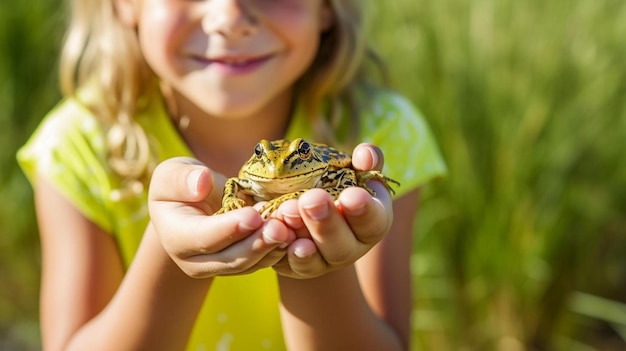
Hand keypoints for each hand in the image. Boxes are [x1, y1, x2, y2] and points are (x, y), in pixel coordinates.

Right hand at [148, 157, 293, 277]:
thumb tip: (201, 183)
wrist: (193, 202)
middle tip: (281, 228)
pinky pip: (262, 261)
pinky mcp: (241, 265)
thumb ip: (182, 179)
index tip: (253, 215)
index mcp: (176, 237)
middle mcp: (195, 261)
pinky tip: (295, 232)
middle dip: (257, 244)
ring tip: (292, 229)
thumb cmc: (182, 183)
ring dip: (273, 248)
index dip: (229, 228)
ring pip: (250, 264)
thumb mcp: (173, 173)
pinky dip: (279, 248)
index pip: (203, 237)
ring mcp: (220, 266)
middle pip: (230, 258)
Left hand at [271, 144, 393, 278]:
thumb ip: (366, 160)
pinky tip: (277, 236)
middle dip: (326, 223)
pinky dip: (284, 252)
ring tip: (287, 211)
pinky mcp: (297, 268)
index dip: (364, 211)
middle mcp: (351, 248)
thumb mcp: (355, 170)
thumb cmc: (338, 183)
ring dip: (301, 234)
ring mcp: (324, 262)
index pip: (375, 221)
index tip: (351, 196)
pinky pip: (291, 265)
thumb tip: (366, 154)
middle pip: (343, 245)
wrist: (308, 206)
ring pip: (316, 258)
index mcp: (372, 222)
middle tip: (311, 200)